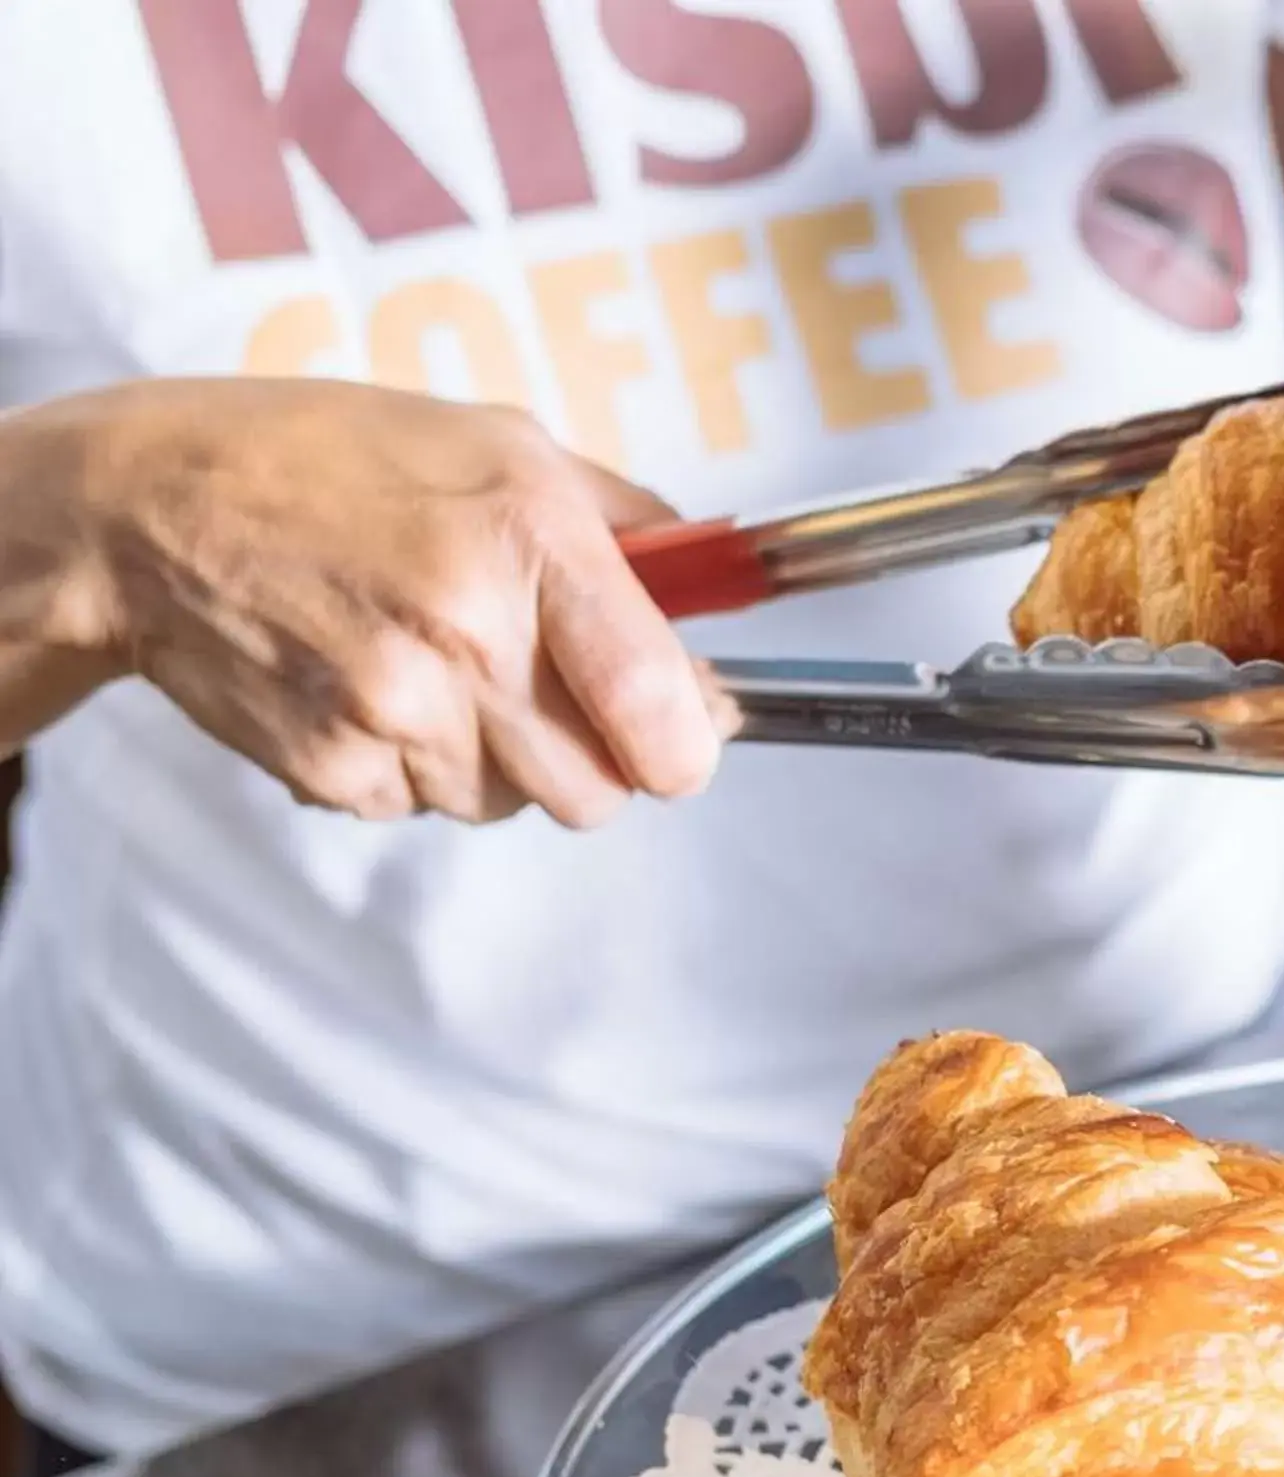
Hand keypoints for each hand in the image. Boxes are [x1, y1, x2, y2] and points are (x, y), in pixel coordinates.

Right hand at [0, 378, 732, 824]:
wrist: (150, 509)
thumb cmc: (334, 462)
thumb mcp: (505, 447)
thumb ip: (633, 531)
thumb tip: (719, 602)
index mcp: (531, 543)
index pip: (665, 714)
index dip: (690, 740)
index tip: (684, 728)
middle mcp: (469, 637)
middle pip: (601, 791)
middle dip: (597, 755)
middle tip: (549, 690)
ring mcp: (395, 713)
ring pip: (518, 806)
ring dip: (505, 760)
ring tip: (439, 666)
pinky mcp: (335, 769)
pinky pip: (428, 809)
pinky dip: (421, 767)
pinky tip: (377, 687)